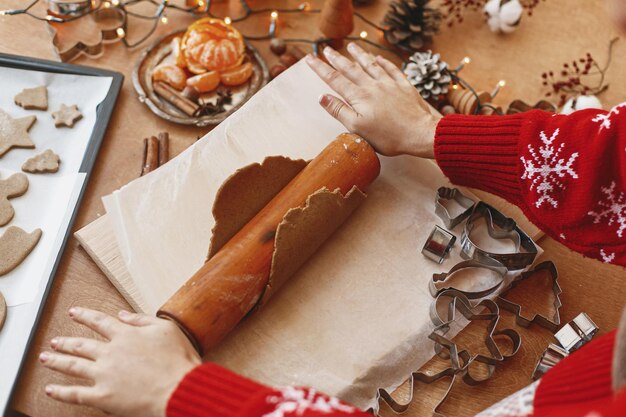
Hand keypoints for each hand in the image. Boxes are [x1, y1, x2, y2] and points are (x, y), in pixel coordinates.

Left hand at [40, 307, 200, 416]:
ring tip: (46, 358)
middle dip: (65, 341)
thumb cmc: (178, 361)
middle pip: (81, 344)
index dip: (84, 316)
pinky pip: (76, 394)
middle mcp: (111, 352)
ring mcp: (104, 374)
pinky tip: (50, 389)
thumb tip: (123, 314)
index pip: (99, 321)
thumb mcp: (166, 329)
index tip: (73, 312)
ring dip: (57, 361)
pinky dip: (61, 392)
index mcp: (126, 335)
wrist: (179, 388)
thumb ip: (142, 320)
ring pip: (73, 366)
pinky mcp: (103, 396)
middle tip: (55, 341)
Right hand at [306, 43, 440, 157]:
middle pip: (350, 69)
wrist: (419, 132)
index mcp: (359, 97)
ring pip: (370, 65)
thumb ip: (339, 111)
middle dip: (336, 58)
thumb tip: (323, 97)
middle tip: (326, 49)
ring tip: (350, 46)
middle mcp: (372, 86)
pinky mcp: (403, 86)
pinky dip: (383, 62)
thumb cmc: (388, 136)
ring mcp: (389, 84)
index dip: (320, 69)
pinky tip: (378, 58)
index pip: (335, 80)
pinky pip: (391, 69)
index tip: (310, 59)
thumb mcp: (358, 128)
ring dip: (359, 54)